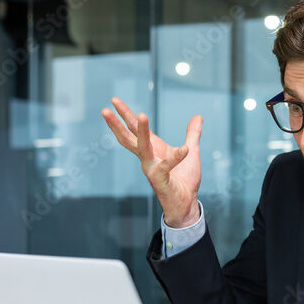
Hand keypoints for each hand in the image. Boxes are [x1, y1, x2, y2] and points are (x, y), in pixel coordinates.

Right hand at [102, 97, 202, 227]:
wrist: (186, 204)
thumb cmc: (184, 179)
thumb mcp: (192, 151)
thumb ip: (192, 134)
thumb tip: (198, 117)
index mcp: (152, 149)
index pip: (134, 129)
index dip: (125, 114)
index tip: (114, 100)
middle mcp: (147, 157)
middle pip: (127, 137)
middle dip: (116, 123)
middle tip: (105, 109)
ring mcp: (151, 168)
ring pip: (143, 147)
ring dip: (142, 131)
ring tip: (142, 115)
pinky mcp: (160, 179)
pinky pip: (167, 165)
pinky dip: (176, 157)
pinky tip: (185, 149)